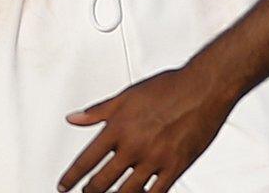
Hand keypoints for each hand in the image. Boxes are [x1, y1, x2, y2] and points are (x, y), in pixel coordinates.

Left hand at [58, 67, 235, 192]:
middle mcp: (133, 146)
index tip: (64, 185)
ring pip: (125, 192)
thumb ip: (98, 111)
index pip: (85, 160)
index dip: (70, 177)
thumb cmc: (170, 87)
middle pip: (101, 182)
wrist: (204, 87)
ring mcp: (154, 159)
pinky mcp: (175, 167)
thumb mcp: (127, 95)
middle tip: (86, 192)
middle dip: (89, 191)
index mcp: (118, 128)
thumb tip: (74, 118)